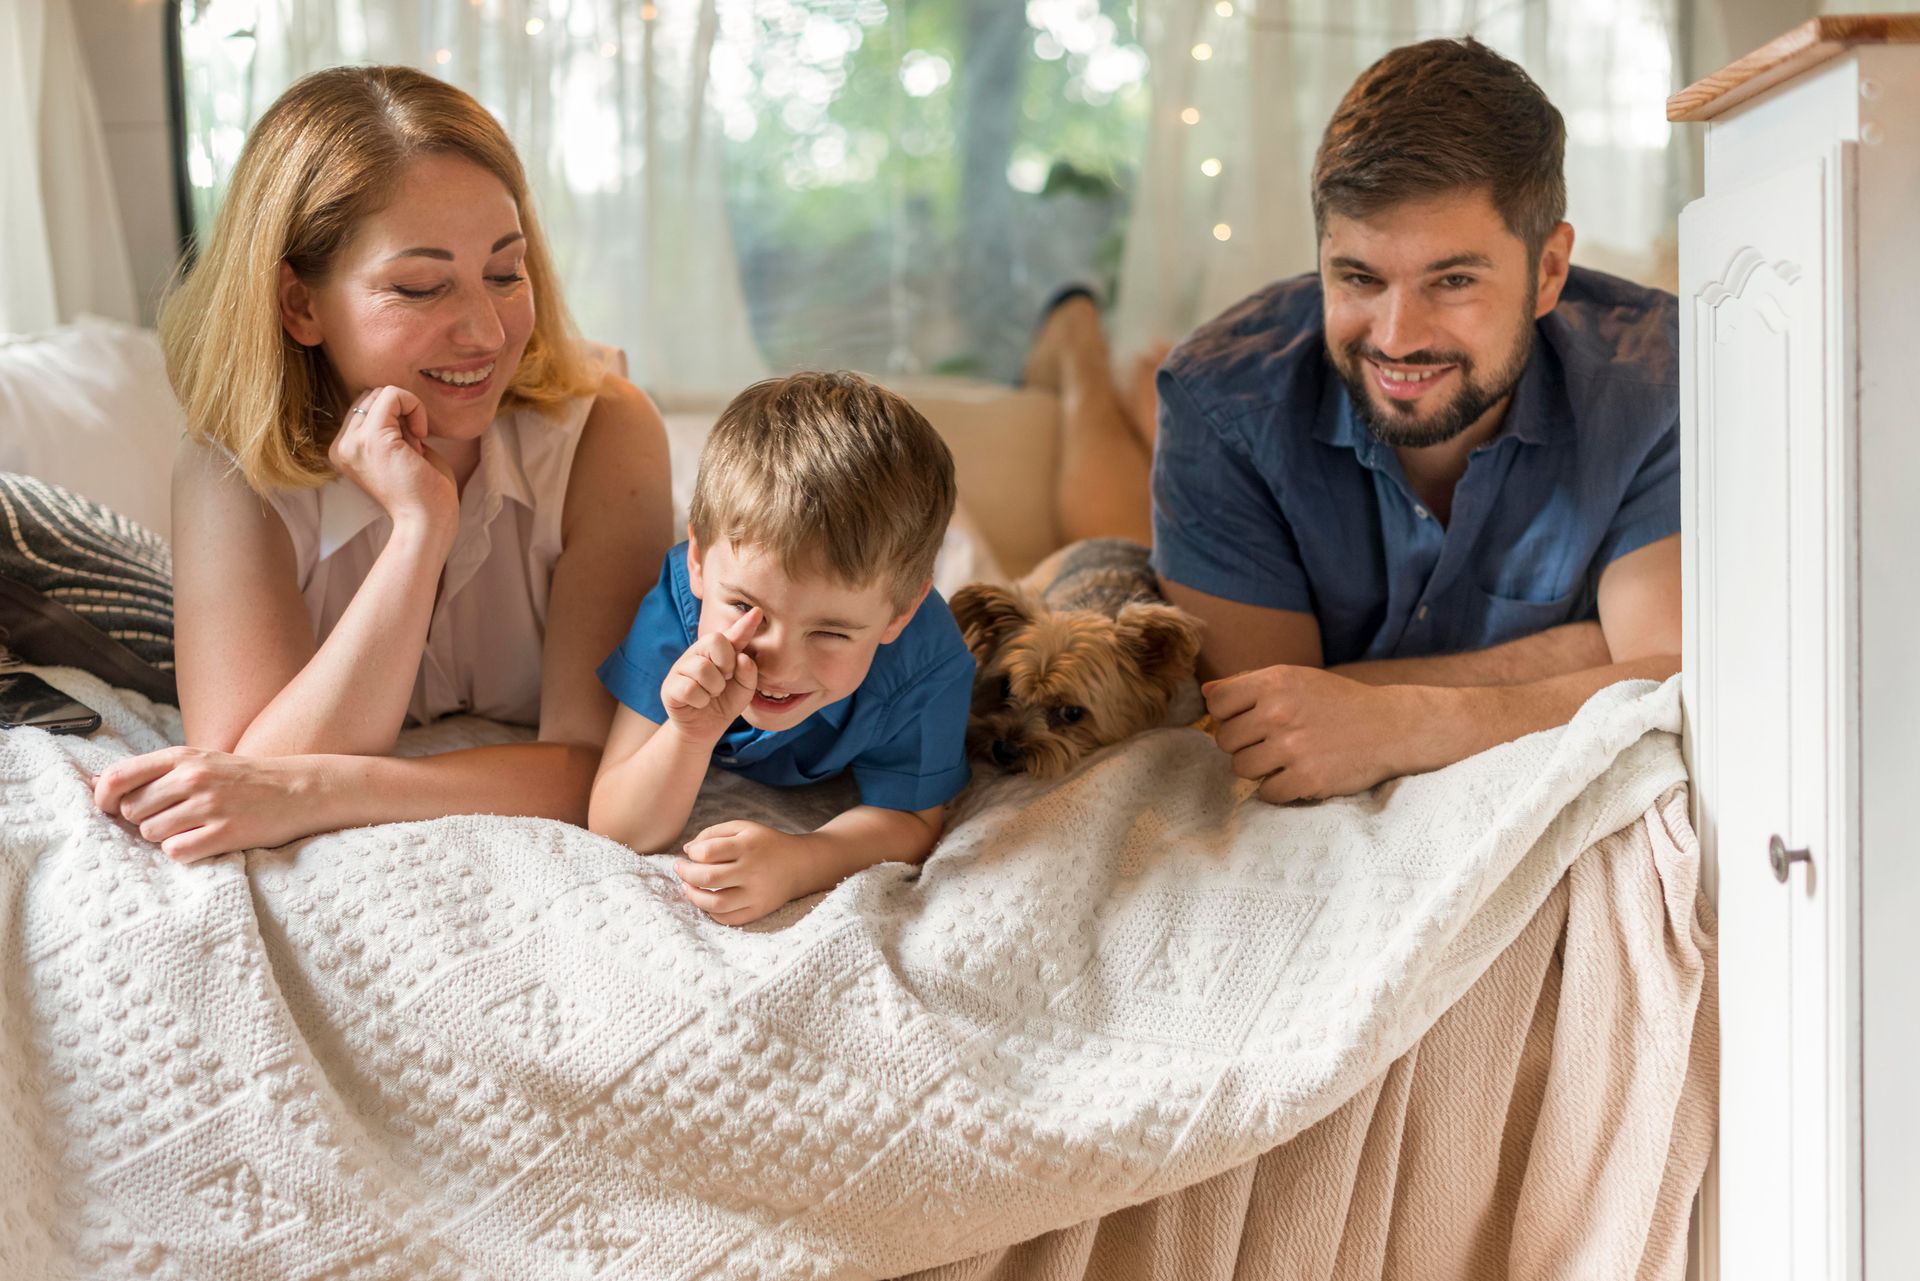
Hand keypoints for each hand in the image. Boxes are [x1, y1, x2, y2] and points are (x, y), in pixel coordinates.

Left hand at [92, 747, 321, 861]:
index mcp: (182, 756)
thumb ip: (150, 771)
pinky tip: (202, 840)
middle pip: (132, 811)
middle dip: (142, 820)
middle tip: (170, 817)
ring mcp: (210, 806)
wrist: (297, 790)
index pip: (118, 777)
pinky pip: (176, 852)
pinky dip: (183, 851)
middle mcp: (193, 778)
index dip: (104, 798)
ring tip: (191, 827)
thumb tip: (95, 783)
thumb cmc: (241, 778)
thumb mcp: (197, 761)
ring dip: (164, 836)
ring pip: (151, 833)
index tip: (112, 808)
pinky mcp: (225, 833)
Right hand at [328, 385, 457, 529]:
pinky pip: (393, 394)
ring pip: (380, 392)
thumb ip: (393, 428)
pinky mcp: (372, 438)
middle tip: (415, 446)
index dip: (395, 418)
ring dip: (408, 411)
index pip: (364, 409)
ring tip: (415, 444)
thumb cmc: (424, 493)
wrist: (426, 523)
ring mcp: (353, 441)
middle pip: (370, 397)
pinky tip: (421, 435)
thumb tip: (396, 399)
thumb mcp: (401, 453)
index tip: (412, 445)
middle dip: (400, 413)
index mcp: (345, 451)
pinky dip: (414, 406)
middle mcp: (342, 446)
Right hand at [660, 606, 759, 744]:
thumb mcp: (744, 688)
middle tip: (725, 678)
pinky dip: (701, 700)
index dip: (744, 624)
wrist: (706, 728)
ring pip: (702, 667)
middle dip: (726, 663)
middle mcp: (697, 653)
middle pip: (714, 640)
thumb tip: (742, 658)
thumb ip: (748, 672)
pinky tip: (699, 703)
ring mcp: (680, 668)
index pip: (731, 633)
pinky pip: (690, 688)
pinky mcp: (670, 687)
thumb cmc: (725, 702)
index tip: (758, 612)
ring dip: (714, 687)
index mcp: (717, 650)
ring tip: (711, 694)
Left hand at [675, 819, 806, 925]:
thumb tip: (687, 850)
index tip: (691, 853)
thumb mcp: (743, 828)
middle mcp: (753, 871)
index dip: (693, 853)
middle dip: (686, 874)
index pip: (708, 852)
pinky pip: (728, 918)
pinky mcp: (759, 910)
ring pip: (715, 903)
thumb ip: (713, 833)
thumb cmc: (765, 843)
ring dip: (694, 896)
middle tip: (680, 869)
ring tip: (687, 888)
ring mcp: (757, 894)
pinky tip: (706, 900)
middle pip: (708, 878)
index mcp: (749, 845)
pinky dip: (711, 912)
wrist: (800, 864)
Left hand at [1204, 665, 1418, 802]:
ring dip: (1257, 769)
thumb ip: (1249, 683)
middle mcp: (1280, 712)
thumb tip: (1206, 692)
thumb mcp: (1295, 679)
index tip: (1246, 719)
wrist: (1390, 727)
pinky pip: (1266, 793)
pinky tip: (1296, 776)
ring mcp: (1293, 748)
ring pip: (1240, 769)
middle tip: (1269, 742)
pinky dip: (1277, 789)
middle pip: (1224, 740)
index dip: (1227, 714)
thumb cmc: (1336, 702)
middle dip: (1242, 744)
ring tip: (1281, 759)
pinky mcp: (1307, 780)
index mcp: (1275, 682)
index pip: (1217, 703)